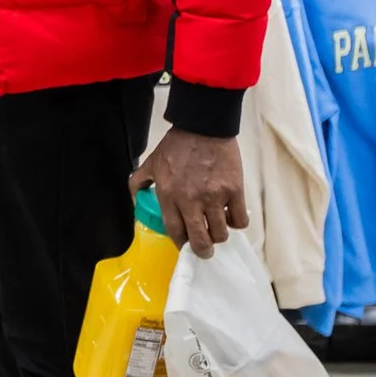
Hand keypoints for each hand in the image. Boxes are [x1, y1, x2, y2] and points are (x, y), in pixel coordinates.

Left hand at [131, 129, 248, 257]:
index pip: (175, 232)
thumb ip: (138, 183)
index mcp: (169, 196)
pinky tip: (231, 215)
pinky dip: (236, 222)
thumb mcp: (150, 163)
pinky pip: (240, 220)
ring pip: (221, 233)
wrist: (203, 126)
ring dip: (219, 234)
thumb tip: (136, 201)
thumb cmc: (176, 145)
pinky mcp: (234, 190)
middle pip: (200, 240)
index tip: (185, 246)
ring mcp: (215, 197)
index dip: (181, 245)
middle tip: (205, 248)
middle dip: (203, 250)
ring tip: (217, 227)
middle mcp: (191, 200)